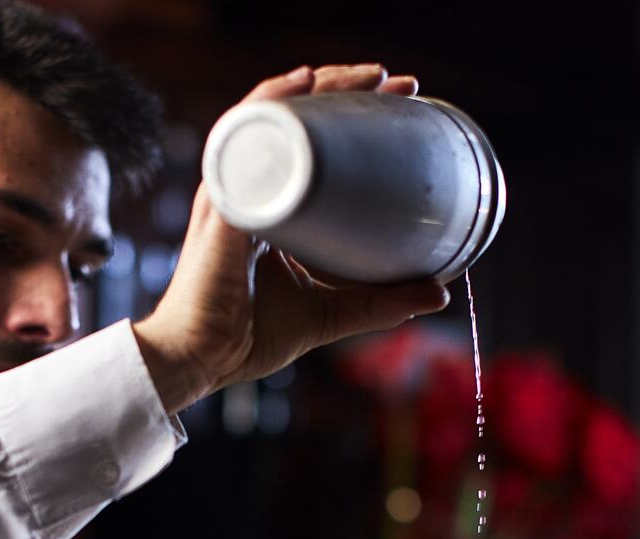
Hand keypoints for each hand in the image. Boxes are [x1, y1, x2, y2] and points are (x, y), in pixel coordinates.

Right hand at [133, 63, 453, 413]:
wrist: (201, 360)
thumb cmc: (247, 335)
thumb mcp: (329, 313)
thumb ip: (380, 303)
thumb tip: (439, 293)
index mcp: (267, 204)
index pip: (308, 144)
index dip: (350, 118)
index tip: (401, 107)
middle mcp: (248, 186)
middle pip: (294, 117)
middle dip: (345, 89)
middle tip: (398, 83)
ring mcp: (233, 189)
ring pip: (273, 115)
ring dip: (320, 87)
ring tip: (366, 77)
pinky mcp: (224, 203)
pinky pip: (246, 138)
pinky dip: (274, 105)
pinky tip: (304, 85)